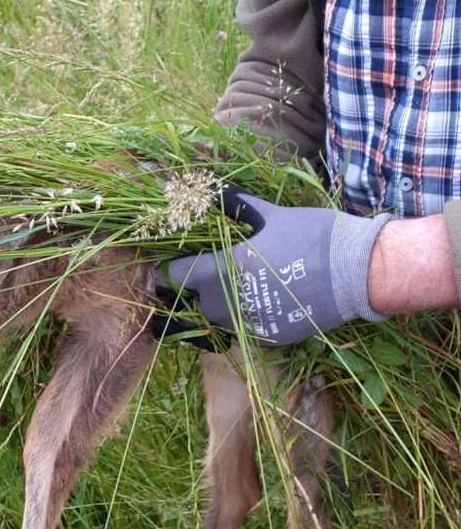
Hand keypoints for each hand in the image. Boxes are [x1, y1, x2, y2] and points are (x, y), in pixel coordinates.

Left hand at [156, 185, 393, 346]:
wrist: (357, 271)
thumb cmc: (313, 236)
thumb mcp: (272, 215)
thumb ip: (239, 207)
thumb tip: (217, 191)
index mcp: (222, 269)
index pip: (175, 276)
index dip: (170, 270)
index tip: (170, 266)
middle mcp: (228, 302)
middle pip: (194, 302)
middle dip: (196, 290)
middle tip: (208, 274)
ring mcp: (249, 324)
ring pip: (217, 321)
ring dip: (218, 306)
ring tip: (233, 287)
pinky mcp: (269, 337)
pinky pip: (243, 330)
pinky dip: (245, 318)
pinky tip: (260, 301)